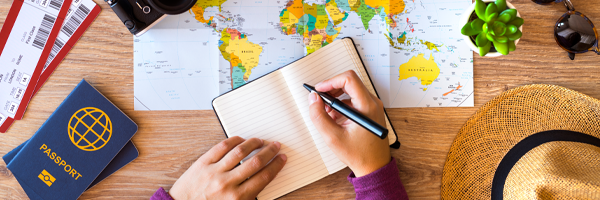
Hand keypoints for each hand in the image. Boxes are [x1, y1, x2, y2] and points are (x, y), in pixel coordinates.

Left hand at [169, 137, 286, 199]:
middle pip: (255, 162)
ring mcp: (214, 172)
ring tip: (260, 141)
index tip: (281, 158)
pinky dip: (233, 141)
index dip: (275, 166)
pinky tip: (241, 140)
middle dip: (269, 152)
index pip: (263, 177)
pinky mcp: (202, 163)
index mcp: (237, 199)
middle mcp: (227, 184)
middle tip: (275, 146)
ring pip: (239, 152)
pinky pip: (221, 147)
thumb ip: (249, 197)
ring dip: (253, 143)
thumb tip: (264, 179)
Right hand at [308, 70, 389, 176]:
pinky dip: (341, 105)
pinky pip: (354, 100)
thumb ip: (319, 116)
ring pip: (351, 91)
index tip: (318, 90)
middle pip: (349, 83)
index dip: (330, 81)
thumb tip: (313, 98)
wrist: (374, 166)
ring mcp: (372, 106)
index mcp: (367, 106)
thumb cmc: (358, 154)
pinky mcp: (370, 111)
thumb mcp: (333, 137)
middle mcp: (372, 103)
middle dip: (331, 90)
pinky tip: (334, 118)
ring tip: (326, 113)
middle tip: (319, 101)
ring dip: (335, 98)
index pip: (348, 79)